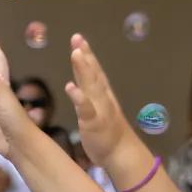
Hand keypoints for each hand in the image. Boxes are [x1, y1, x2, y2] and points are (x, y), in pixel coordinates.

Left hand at [66, 33, 135, 168]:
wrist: (121, 153)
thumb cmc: (107, 134)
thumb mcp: (97, 110)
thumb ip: (88, 96)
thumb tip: (78, 83)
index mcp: (102, 95)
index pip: (94, 71)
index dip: (87, 54)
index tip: (79, 38)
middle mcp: (102, 97)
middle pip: (92, 73)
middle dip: (85, 55)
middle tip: (77, 38)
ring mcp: (99, 108)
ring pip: (91, 86)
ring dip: (83, 69)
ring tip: (76, 54)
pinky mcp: (94, 122)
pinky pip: (86, 108)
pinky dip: (78, 97)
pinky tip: (70, 86)